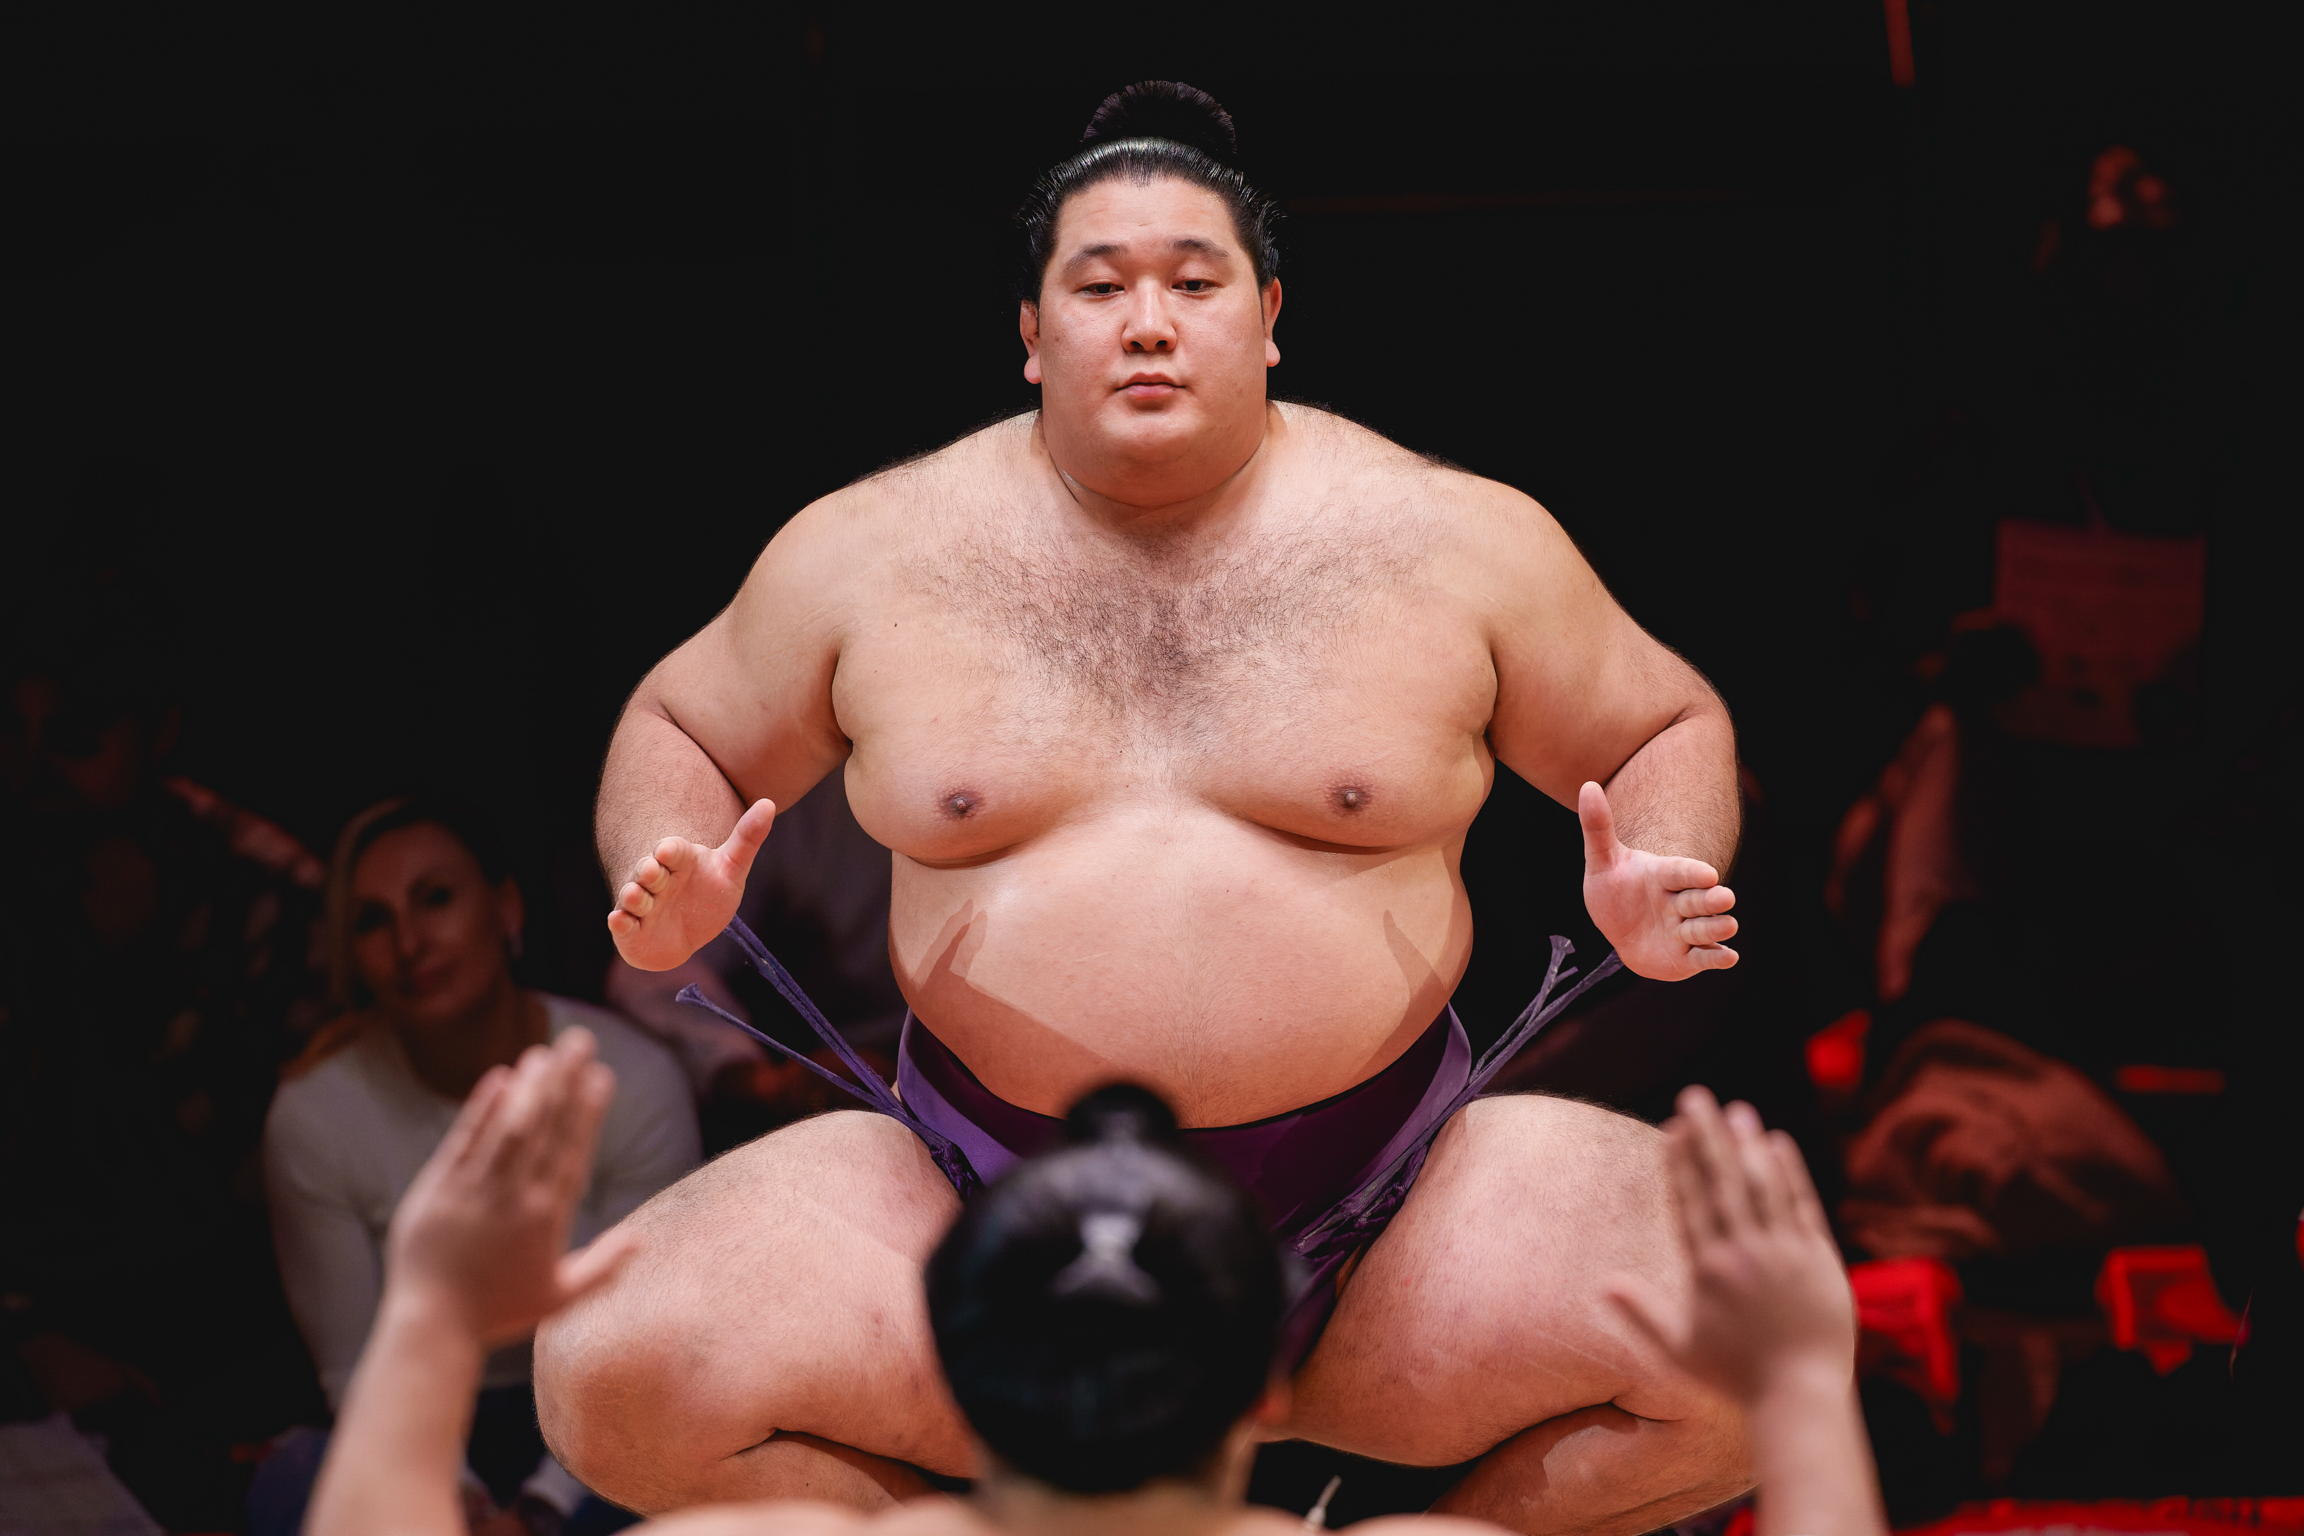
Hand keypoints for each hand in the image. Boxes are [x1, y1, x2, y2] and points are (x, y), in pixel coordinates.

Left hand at [384, 1029, 638, 1347]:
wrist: (432, 1326)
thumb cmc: (497, 1313)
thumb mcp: (560, 1296)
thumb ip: (604, 1266)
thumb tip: (642, 1239)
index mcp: (546, 1218)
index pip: (572, 1151)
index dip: (587, 1110)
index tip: (601, 1074)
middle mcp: (514, 1197)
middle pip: (545, 1127)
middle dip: (564, 1080)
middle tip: (580, 1040)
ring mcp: (474, 1190)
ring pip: (508, 1127)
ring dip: (528, 1086)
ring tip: (544, 1051)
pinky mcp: (437, 1188)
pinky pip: (464, 1140)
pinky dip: (482, 1108)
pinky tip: (498, 1078)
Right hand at [606, 798, 774, 970]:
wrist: (686, 935)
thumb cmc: (708, 897)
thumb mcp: (731, 869)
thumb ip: (747, 839)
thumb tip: (769, 802)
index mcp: (678, 860)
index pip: (673, 850)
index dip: (670, 851)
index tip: (668, 850)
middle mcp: (655, 879)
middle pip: (648, 870)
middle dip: (648, 871)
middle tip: (651, 871)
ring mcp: (641, 904)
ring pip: (633, 895)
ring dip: (633, 895)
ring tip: (636, 894)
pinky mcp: (629, 929)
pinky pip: (621, 924)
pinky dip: (619, 922)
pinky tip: (619, 920)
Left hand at [1579, 781, 1737, 979]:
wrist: (1619, 932)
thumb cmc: (1614, 892)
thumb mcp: (1601, 861)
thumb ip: (1598, 827)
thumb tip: (1588, 786)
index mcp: (1663, 876)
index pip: (1680, 872)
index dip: (1692, 873)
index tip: (1708, 874)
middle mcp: (1679, 902)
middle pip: (1698, 900)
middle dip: (1711, 900)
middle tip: (1724, 897)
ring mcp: (1685, 930)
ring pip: (1704, 928)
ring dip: (1715, 927)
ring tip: (1727, 923)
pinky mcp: (1687, 957)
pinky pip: (1704, 956)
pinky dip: (1717, 957)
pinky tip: (1730, 957)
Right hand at [1606, 1086, 1854, 1404]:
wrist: (1799, 1395)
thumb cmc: (1735, 1376)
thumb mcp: (1678, 1348)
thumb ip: (1641, 1312)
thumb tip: (1602, 1283)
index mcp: (1708, 1270)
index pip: (1691, 1201)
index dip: (1682, 1161)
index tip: (1673, 1126)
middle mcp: (1744, 1254)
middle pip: (1723, 1181)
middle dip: (1708, 1134)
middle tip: (1696, 1095)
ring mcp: (1784, 1253)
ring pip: (1762, 1185)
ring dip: (1747, 1143)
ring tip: (1736, 1108)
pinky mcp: (1819, 1258)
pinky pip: (1801, 1205)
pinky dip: (1789, 1172)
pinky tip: (1777, 1144)